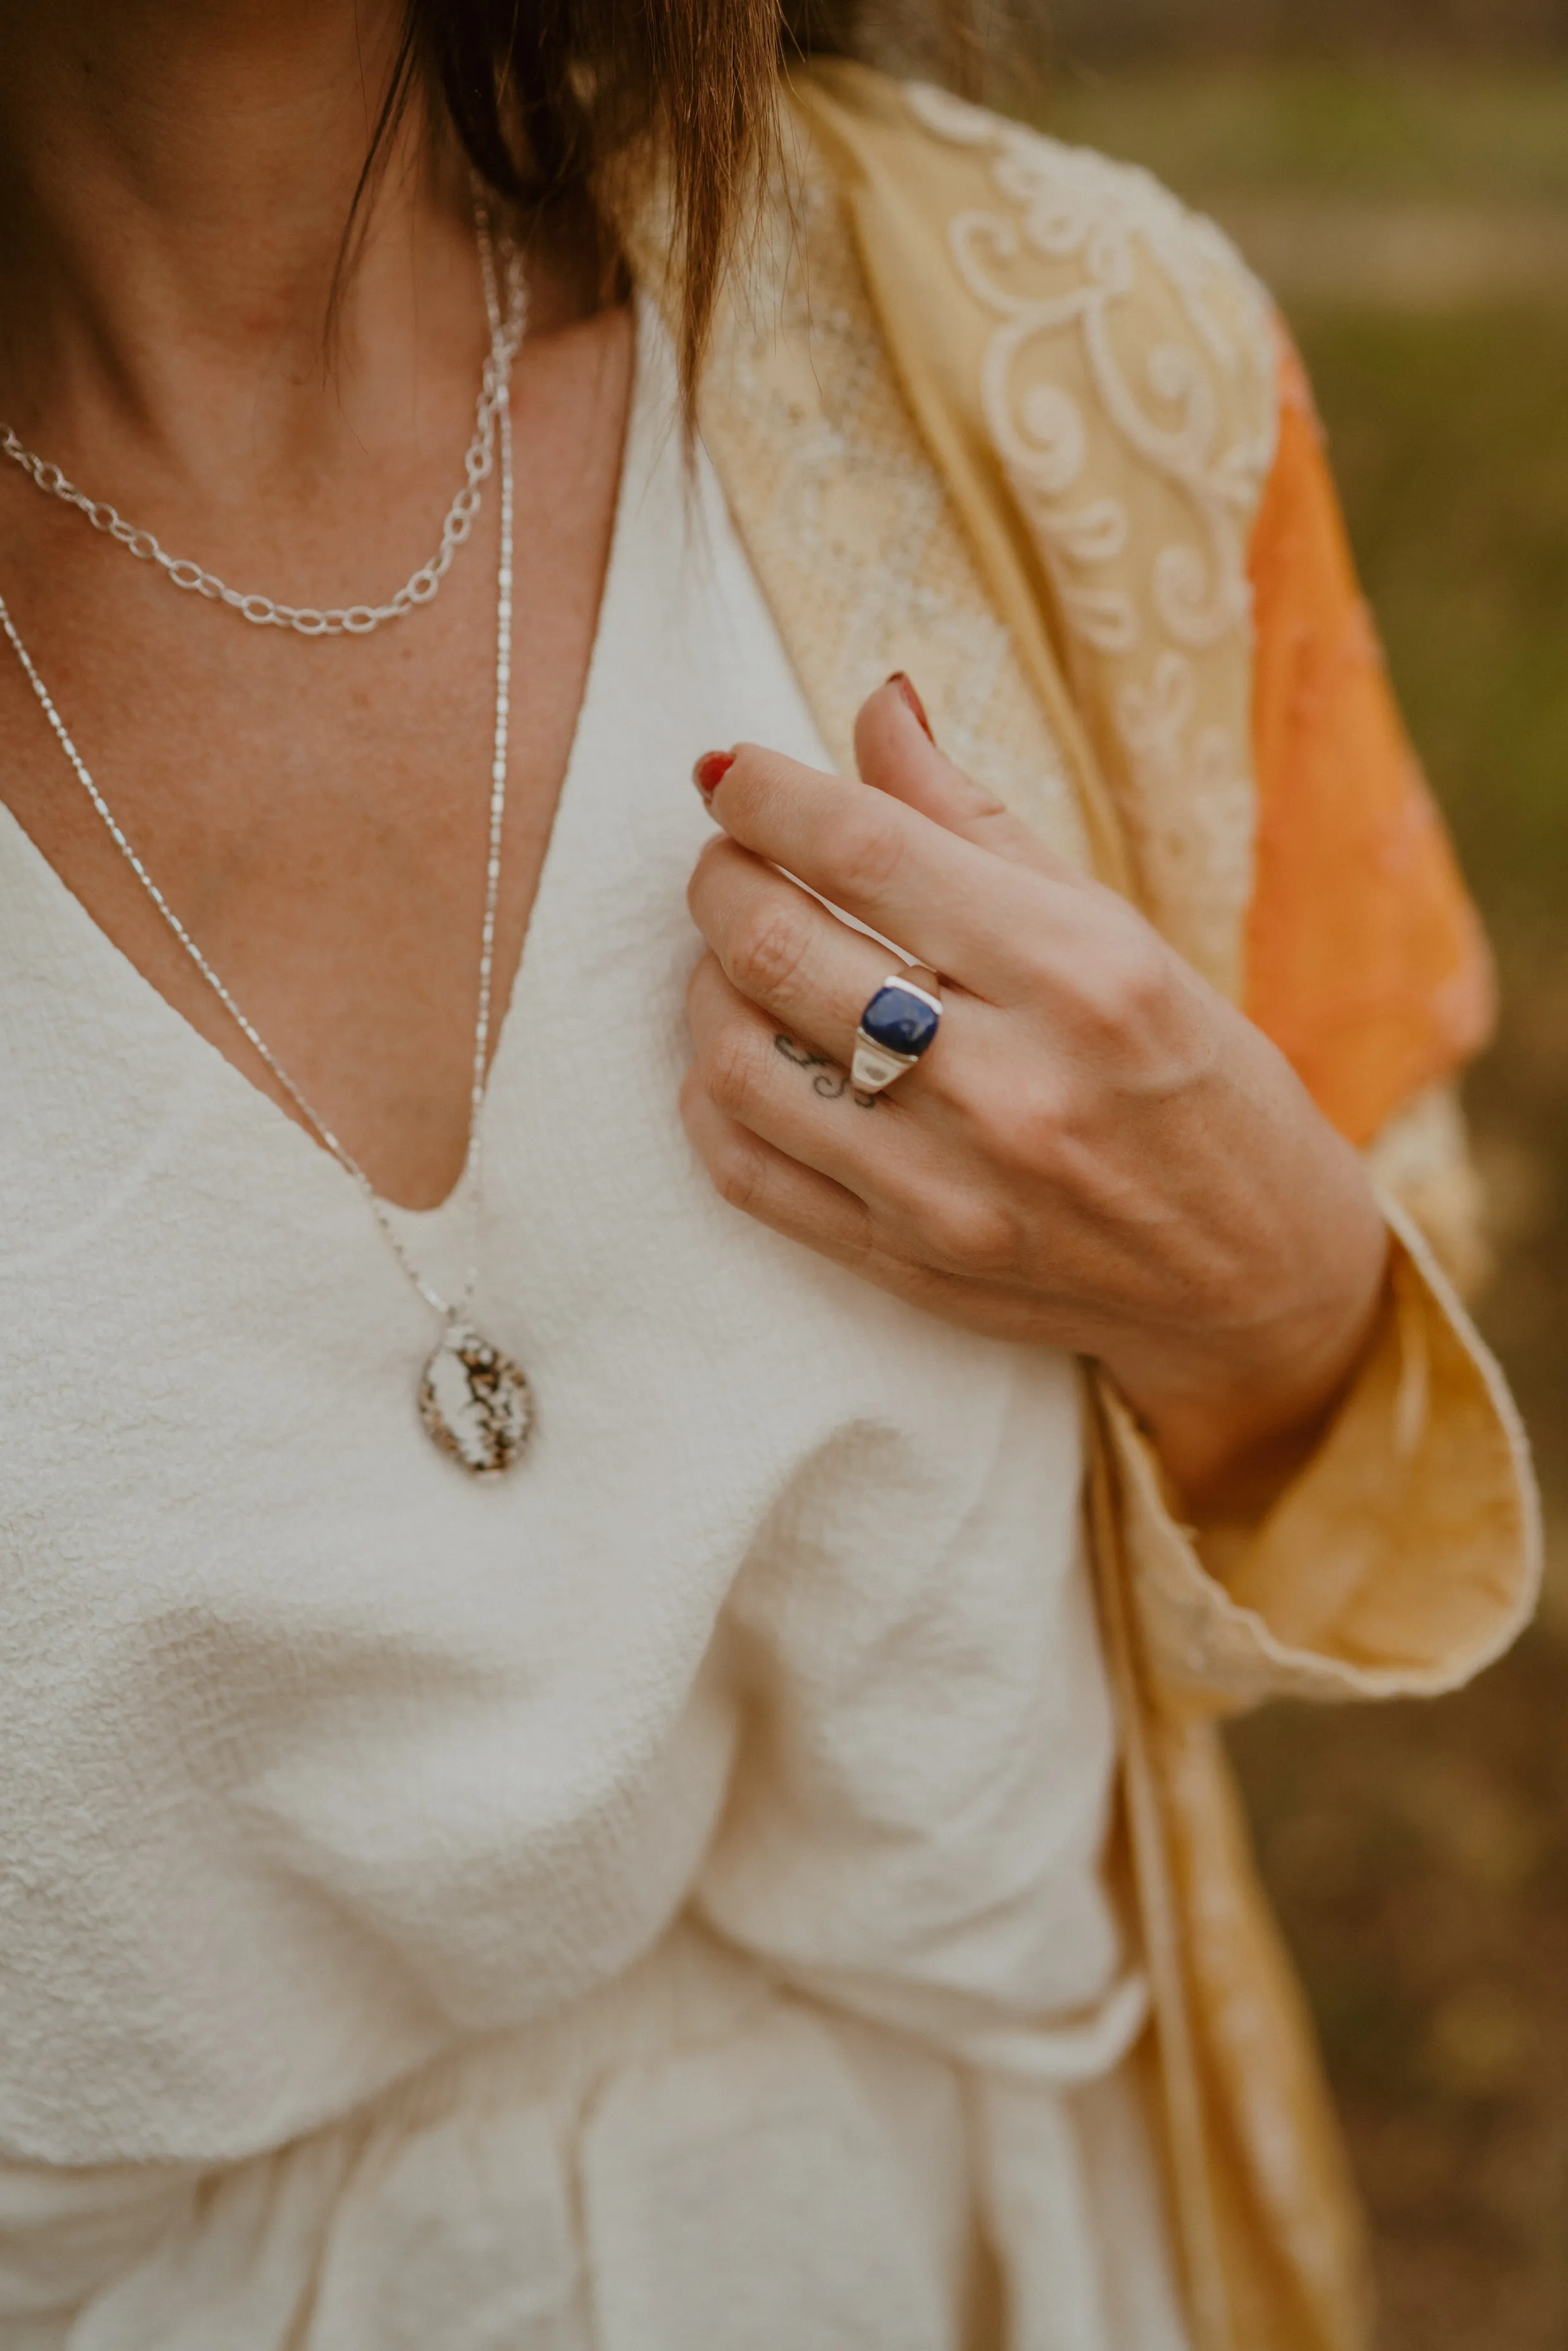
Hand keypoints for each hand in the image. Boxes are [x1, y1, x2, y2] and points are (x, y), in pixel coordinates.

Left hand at [682, 678, 1389, 1506]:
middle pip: (778, 947)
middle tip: (732, 857)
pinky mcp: (906, 1263)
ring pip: (737, 1060)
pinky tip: (741, 1055)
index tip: (736, 776)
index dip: (768, 794)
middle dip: (722, 876)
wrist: (1253, 1278)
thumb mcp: (1120, 934)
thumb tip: (877, 706)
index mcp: (1081, 974)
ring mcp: (948, 1190)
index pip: (867, 849)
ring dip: (705, 983)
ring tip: (734, 955)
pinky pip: (745, 1171)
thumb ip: (980, 823)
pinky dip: (712, 1097)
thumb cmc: (1199, 1084)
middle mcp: (1010, 1085)